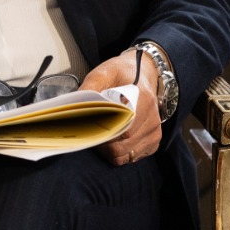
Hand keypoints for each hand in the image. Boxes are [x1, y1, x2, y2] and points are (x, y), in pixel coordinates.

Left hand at [80, 49, 162, 166]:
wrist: (143, 73)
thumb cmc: (121, 74)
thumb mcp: (103, 73)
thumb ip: (89, 88)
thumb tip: (75, 105)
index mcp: (143, 100)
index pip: (121, 129)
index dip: (100, 134)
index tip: (87, 129)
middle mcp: (153, 118)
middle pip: (121, 146)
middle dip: (102, 144)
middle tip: (90, 133)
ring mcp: (154, 131)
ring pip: (126, 155)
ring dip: (109, 150)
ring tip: (100, 135)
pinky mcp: (154, 140)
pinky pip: (132, 157)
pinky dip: (119, 153)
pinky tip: (112, 139)